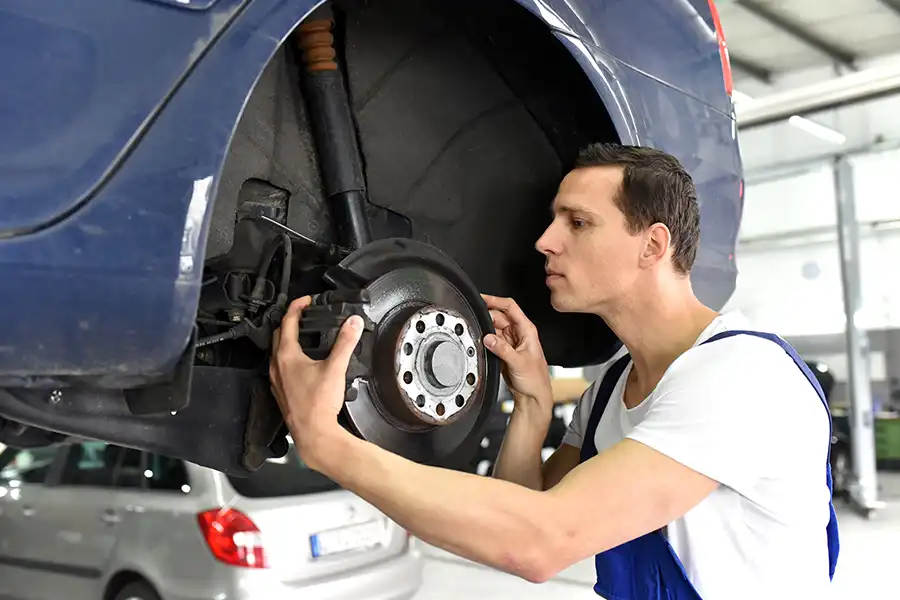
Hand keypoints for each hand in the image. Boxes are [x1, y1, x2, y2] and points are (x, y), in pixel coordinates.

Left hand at [270, 296, 363, 469]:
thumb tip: (353, 323)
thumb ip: (346, 342)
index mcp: (286, 356)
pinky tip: (300, 365)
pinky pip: (279, 368)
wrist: (313, 433)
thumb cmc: (318, 405)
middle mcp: (276, 367)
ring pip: (277, 352)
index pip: (288, 322)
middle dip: (290, 321)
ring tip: (302, 336)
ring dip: (287, 340)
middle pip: (278, 335)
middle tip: (302, 315)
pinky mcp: (280, 392)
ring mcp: (276, 380)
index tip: (306, 300)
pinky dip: (287, 359)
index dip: (297, 307)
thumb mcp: (336, 368)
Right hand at [481, 294, 552, 412]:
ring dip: (485, 329)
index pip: (510, 307)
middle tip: (475, 322)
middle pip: (498, 316)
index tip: (482, 299)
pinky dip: (485, 340)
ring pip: (493, 327)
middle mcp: (518, 333)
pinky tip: (481, 343)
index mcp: (526, 330)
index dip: (495, 300)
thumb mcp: (519, 362)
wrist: (533, 395)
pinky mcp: (503, 350)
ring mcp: (510, 341)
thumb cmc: (535, 379)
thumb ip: (502, 349)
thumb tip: (488, 338)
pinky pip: (491, 339)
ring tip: (477, 334)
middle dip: (486, 317)